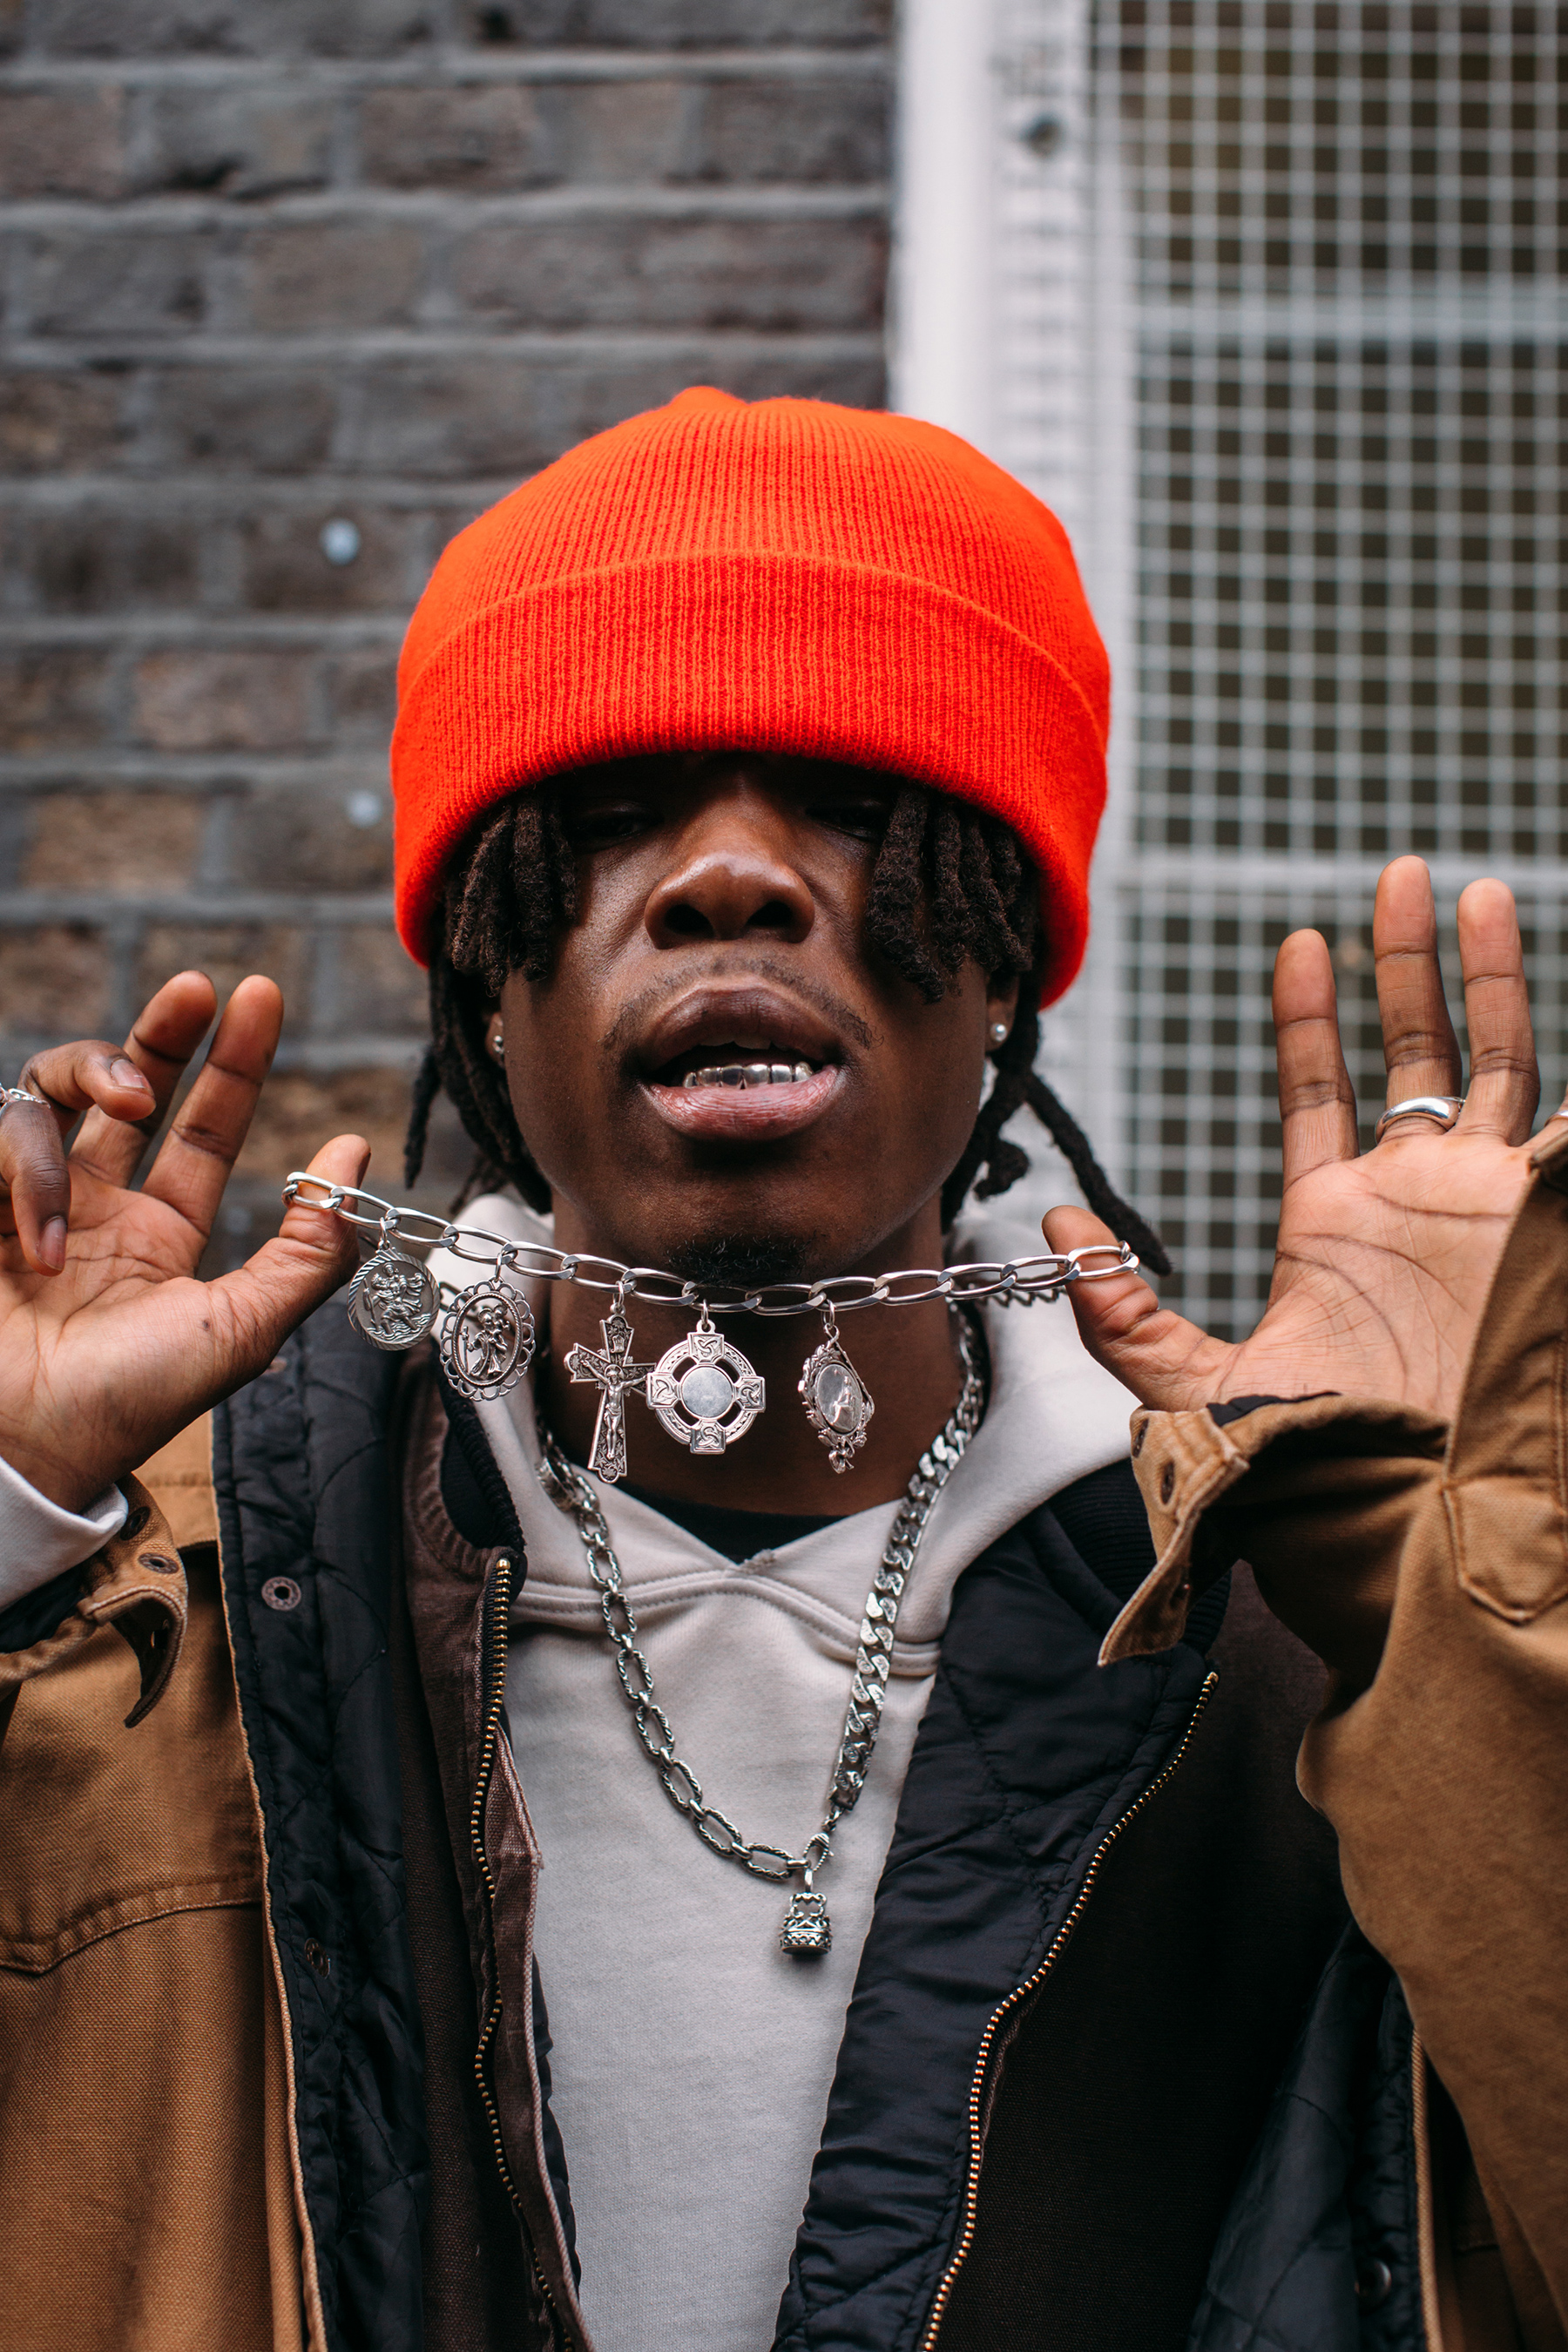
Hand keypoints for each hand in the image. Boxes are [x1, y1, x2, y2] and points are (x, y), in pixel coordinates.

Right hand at [0, 970, 366, 1511]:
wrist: (16, 1454)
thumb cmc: (122, 1405)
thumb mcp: (239, 1328)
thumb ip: (308, 1247)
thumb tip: (353, 1156)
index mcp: (156, 1237)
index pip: (203, 1130)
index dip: (232, 1065)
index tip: (260, 997)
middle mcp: (87, 1210)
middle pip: (124, 1085)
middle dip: (162, 1029)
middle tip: (200, 989)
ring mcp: (19, 1202)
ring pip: (49, 1090)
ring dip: (94, 1085)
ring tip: (125, 1118)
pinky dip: (25, 1174)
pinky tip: (34, 1244)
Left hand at [1044, 857, 1563, 1420]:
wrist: (1422, 1514)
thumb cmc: (1318, 1468)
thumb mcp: (1199, 1390)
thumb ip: (1120, 1314)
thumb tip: (1055, 1227)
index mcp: (1337, 1222)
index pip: (1319, 1091)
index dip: (1307, 1017)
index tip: (1298, 942)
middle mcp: (1417, 1199)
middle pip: (1414, 1050)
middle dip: (1407, 962)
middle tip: (1401, 873)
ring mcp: (1488, 1203)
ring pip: (1499, 1060)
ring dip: (1492, 977)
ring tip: (1479, 890)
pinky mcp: (1545, 1222)